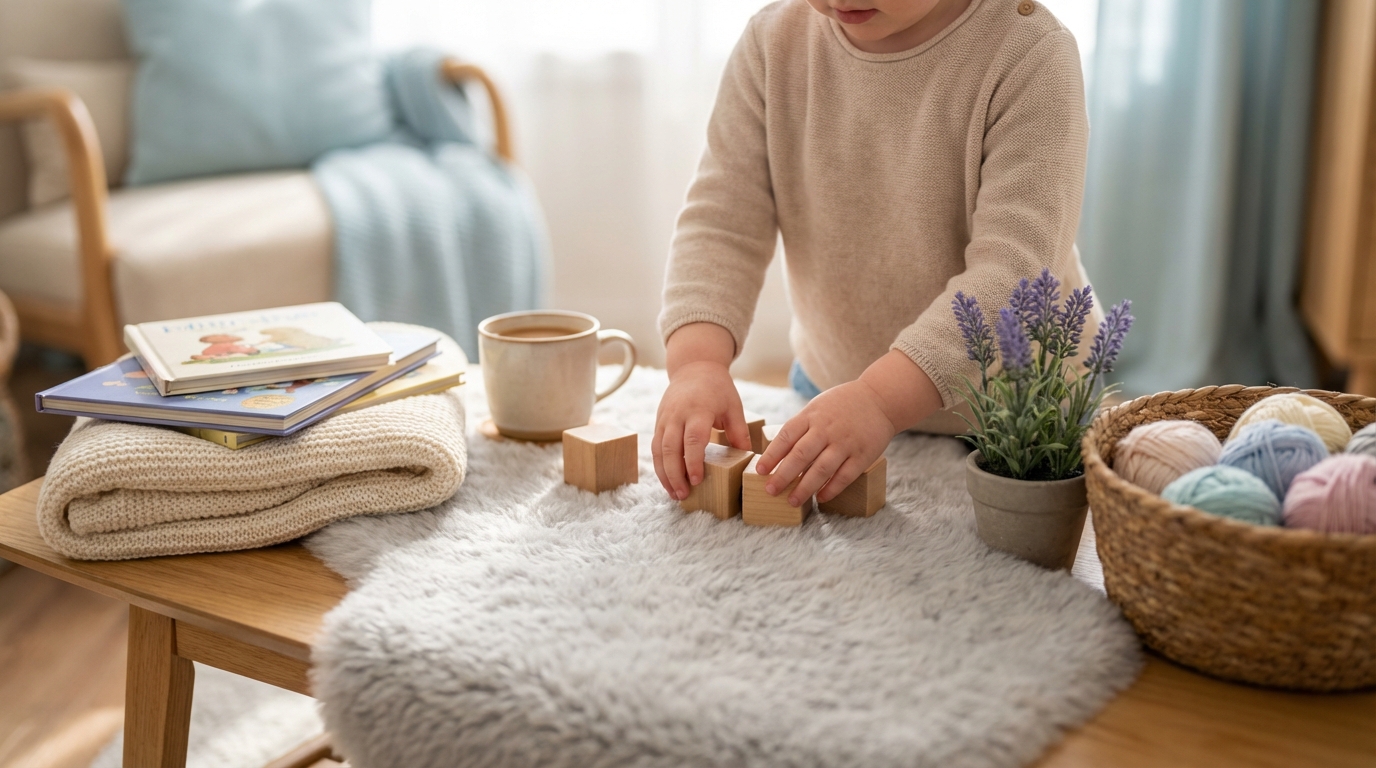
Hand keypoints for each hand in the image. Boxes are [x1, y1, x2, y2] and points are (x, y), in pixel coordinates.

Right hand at [653, 361, 752, 499]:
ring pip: (658, 450)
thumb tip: (747, 457)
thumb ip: (739, 431)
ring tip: (674, 494)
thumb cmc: (717, 388)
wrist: (694, 367)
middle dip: (675, 474)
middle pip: (670, 448)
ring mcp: (664, 419)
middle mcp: (677, 415)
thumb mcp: (733, 405)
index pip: (693, 439)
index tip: (697, 480)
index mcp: (698, 409)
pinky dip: (660, 466)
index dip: (693, 461)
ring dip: (664, 474)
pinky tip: (668, 481)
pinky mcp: (658, 422)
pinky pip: (655, 447)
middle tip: (684, 495)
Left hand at [757, 350, 941, 505]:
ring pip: (822, 468)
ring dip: (805, 487)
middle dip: (783, 475)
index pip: (787, 436)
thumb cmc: (841, 405)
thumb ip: (799, 428)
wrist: (879, 398)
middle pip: (801, 455)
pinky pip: (845, 475)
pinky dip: (831, 488)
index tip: (760, 470)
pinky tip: (820, 498)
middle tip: (770, 491)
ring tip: (792, 501)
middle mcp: (827, 429)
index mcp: (812, 416)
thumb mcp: (816, 408)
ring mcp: (845, 442)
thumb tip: (776, 455)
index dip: (772, 455)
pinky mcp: (863, 454)